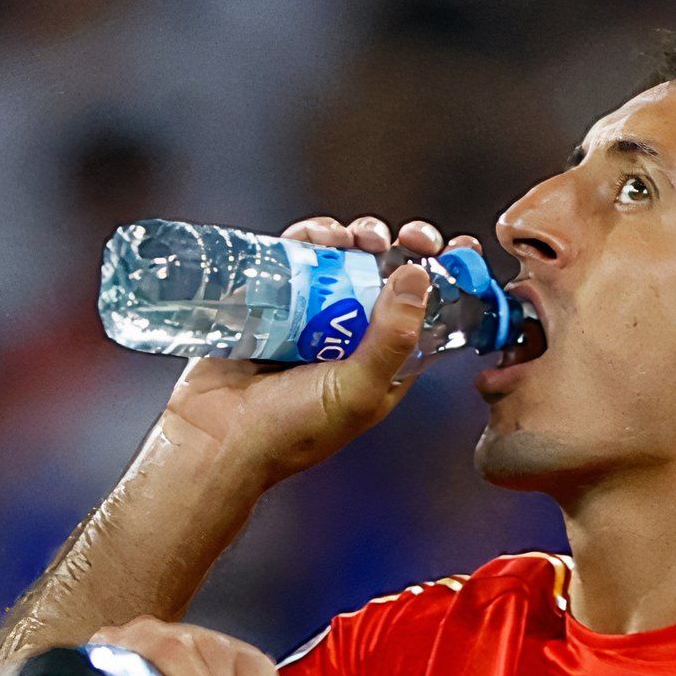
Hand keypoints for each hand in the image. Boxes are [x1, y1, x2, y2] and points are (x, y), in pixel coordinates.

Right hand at [155, 215, 485, 487]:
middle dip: (402, 248)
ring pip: (343, 261)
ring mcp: (310, 317)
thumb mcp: (358, 390)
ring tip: (356, 239)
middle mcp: (350, 336)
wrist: (217, 438)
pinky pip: (297, 259)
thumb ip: (392, 338)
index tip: (457, 248)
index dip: (445, 278)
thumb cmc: (292, 430)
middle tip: (410, 237)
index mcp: (383, 363)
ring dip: (357, 237)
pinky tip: (316, 237)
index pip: (426, 313)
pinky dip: (309, 238)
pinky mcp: (272, 301)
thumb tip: (417, 275)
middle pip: (386, 277)